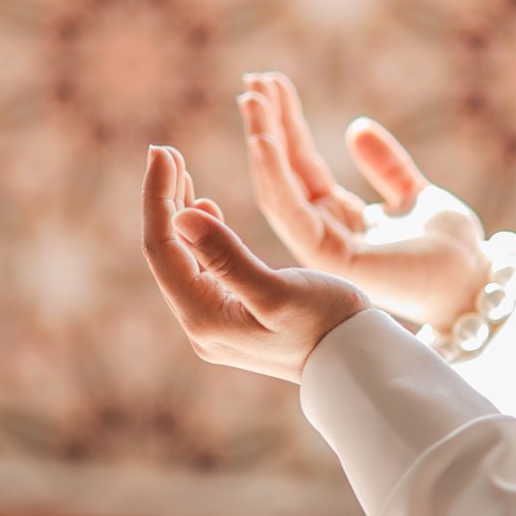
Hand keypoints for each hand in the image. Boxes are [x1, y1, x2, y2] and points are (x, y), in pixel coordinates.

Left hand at [142, 144, 369, 383]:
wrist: (357, 364)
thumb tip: (179, 216)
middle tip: (164, 151)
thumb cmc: (328, 325)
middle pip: (165, 253)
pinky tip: (205, 209)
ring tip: (178, 170)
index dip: (158, 196)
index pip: (163, 248)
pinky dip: (200, 234)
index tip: (163, 151)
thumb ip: (227, 255)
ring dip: (178, 213)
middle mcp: (201, 325)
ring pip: (182, 259)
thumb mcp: (278, 289)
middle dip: (162, 199)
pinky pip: (201, 269)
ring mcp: (215, 325)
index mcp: (205, 318)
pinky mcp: (232, 319)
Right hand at [239, 72, 489, 330]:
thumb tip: (358, 127)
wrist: (474, 282)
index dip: (286, 123)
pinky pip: (290, 213)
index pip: (300, 164)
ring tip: (252, 99)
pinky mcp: (329, 259)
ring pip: (277, 190)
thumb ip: (386, 165)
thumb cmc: (451, 248)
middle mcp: (323, 232)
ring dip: (262, 143)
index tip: (270, 82)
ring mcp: (322, 248)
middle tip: (253, 79)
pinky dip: (273, 175)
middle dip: (265, 126)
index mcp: (338, 218)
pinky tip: (264, 141)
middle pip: (283, 172)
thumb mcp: (414, 193)